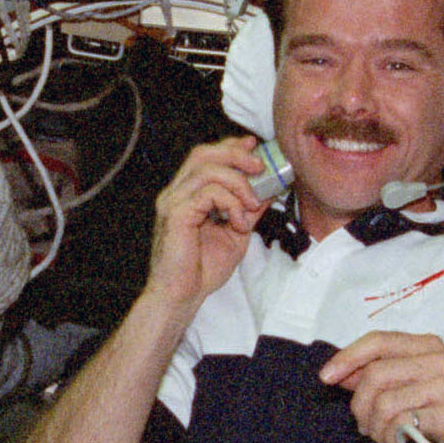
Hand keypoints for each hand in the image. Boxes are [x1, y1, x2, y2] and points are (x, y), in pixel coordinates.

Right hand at [144, 137, 273, 310]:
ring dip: (239, 183)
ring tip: (252, 204)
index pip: (206, 157)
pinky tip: (238, 221)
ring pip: (208, 169)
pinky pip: (209, 193)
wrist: (182, 296)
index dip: (230, 146)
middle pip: (204, 154)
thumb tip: (270, 189)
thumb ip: (248, 209)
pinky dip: (231, 203)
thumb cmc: (202, 269)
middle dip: (236, 154)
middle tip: (260, 166)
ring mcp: (173, 201)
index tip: (253, 146)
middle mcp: (176, 193)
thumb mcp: (236, 232)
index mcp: (187, 194)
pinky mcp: (176, 214)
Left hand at [319, 331, 443, 442]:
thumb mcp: (413, 386)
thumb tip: (338, 373)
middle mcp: (437, 358)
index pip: (377, 341)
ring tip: (383, 438)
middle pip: (375, 374)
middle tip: (365, 425)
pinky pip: (402, 423)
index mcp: (426, 345)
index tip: (326, 377)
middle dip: (360, 406)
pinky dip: (390, 438)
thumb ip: (378, 376)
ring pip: (385, 401)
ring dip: (375, 427)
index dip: (347, 358)